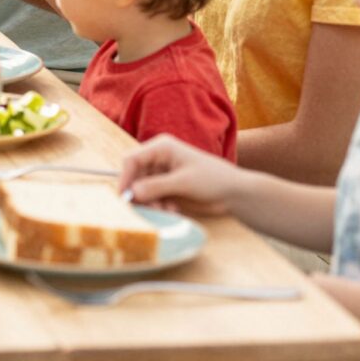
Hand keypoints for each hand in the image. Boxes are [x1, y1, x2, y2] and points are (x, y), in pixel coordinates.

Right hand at [119, 134, 241, 216]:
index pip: (132, 159)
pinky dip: (158, 206)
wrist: (234, 194)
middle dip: (140, 195)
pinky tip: (172, 210)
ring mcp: (161, 174)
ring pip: (142, 190)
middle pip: (135, 176)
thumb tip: (132, 192)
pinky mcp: (166, 187)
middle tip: (151, 210)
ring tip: (166, 212)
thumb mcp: (184, 182)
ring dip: (150, 203)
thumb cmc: (213, 180)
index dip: (125, 177)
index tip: (125, 197)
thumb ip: (157, 186)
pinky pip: (151, 198)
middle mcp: (157, 159)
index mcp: (161, 148)